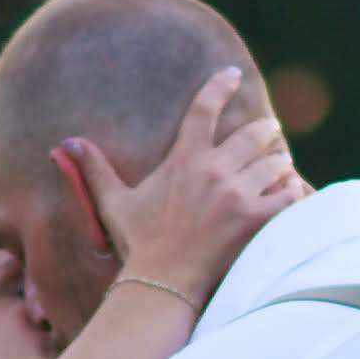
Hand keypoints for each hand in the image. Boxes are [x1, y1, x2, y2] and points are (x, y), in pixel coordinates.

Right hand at [78, 67, 308, 310]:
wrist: (162, 283)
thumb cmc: (139, 243)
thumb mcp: (114, 203)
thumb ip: (95, 170)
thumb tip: (66, 144)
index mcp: (184, 159)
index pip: (205, 108)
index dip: (221, 85)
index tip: (233, 74)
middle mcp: (214, 171)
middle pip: (254, 134)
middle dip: (266, 131)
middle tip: (270, 131)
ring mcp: (238, 195)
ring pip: (276, 162)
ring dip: (281, 162)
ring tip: (282, 164)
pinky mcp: (256, 220)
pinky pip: (289, 193)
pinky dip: (293, 190)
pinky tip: (292, 190)